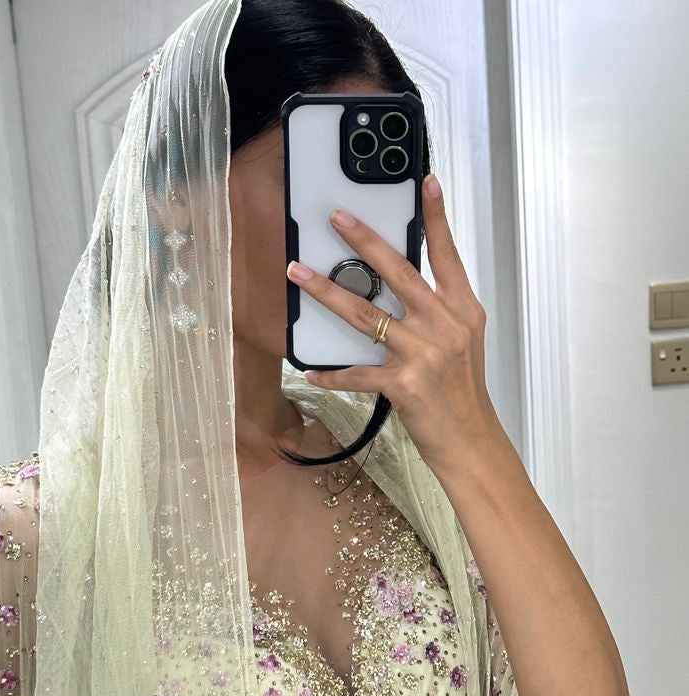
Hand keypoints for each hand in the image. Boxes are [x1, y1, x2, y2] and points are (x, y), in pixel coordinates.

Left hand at [286, 174, 502, 476]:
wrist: (470, 440)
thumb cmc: (462, 392)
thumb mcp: (462, 341)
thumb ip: (436, 311)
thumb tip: (397, 288)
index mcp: (461, 309)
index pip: (447, 254)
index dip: (436, 217)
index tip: (425, 182)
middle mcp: (444, 325)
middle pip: (398, 273)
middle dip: (364, 241)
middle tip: (336, 218)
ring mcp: (423, 354)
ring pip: (366, 314)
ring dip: (327, 292)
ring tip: (299, 273)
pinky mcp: (404, 385)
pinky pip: (358, 373)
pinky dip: (332, 374)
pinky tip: (311, 371)